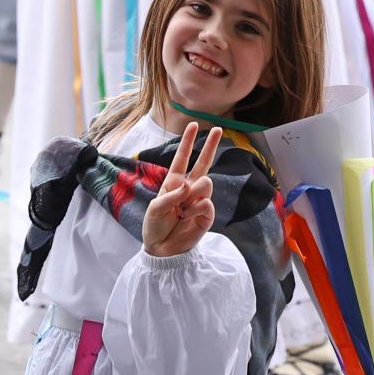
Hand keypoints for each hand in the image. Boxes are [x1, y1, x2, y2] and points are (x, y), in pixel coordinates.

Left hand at [143, 122, 221, 258]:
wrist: (162, 249)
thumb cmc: (154, 225)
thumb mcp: (155, 208)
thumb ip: (171, 195)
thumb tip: (189, 185)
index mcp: (173, 183)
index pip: (183, 158)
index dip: (188, 142)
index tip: (193, 125)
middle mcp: (188, 189)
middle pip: (203, 163)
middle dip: (210, 145)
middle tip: (218, 128)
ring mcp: (199, 201)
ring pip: (206, 184)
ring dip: (193, 195)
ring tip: (182, 210)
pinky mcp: (207, 215)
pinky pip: (206, 204)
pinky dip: (195, 210)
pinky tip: (187, 218)